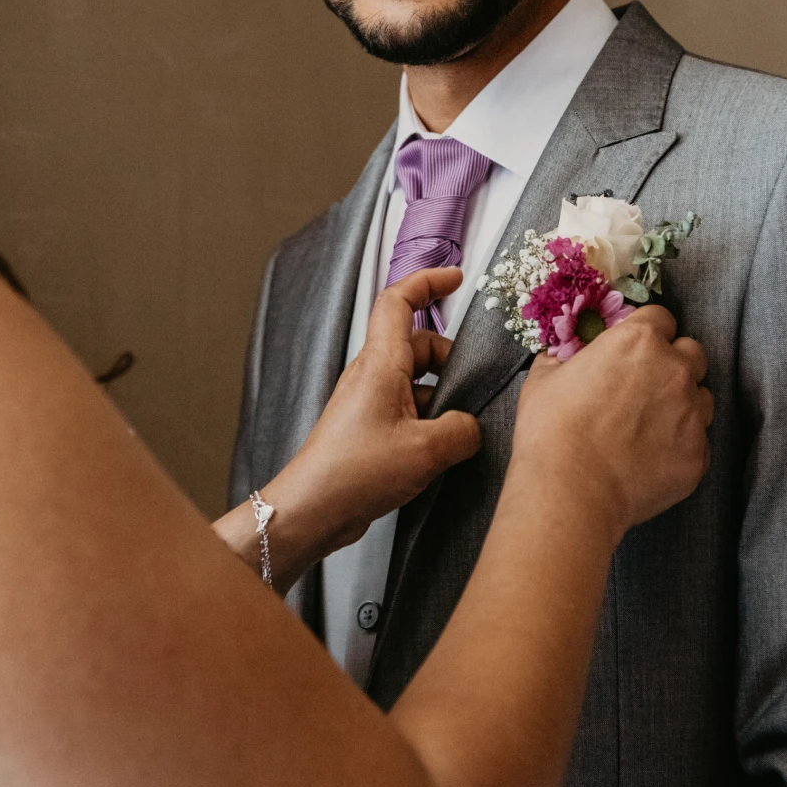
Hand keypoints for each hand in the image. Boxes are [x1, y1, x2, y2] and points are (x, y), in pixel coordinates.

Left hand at [217, 268, 481, 587]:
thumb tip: (471, 426)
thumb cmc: (355, 472)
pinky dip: (428, 420)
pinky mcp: (369, 429)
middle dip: (450, 359)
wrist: (313, 508)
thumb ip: (462, 430)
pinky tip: (441, 450)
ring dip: (441, 396)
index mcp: (381, 364)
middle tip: (473, 386)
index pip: (399, 301)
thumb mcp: (427, 449)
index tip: (457, 278)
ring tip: (459, 429)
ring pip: (415, 381)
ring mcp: (369, 403)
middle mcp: (372, 376)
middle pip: (418, 346)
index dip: (428, 282)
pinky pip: (407, 409)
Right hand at [510, 306, 711, 536]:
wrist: (571, 491)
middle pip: (692, 352)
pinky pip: (698, 442)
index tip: (632, 350)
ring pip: (702, 397)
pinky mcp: (698, 455)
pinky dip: (680, 446)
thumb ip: (563, 359)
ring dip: (683, 404)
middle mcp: (675, 371)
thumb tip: (562, 357)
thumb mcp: (544, 379)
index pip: (660, 318)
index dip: (646, 332)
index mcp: (639, 341)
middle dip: (674, 363)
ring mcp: (692, 415)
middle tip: (646, 385)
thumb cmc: (552, 430)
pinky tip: (651, 459)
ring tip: (651, 426)